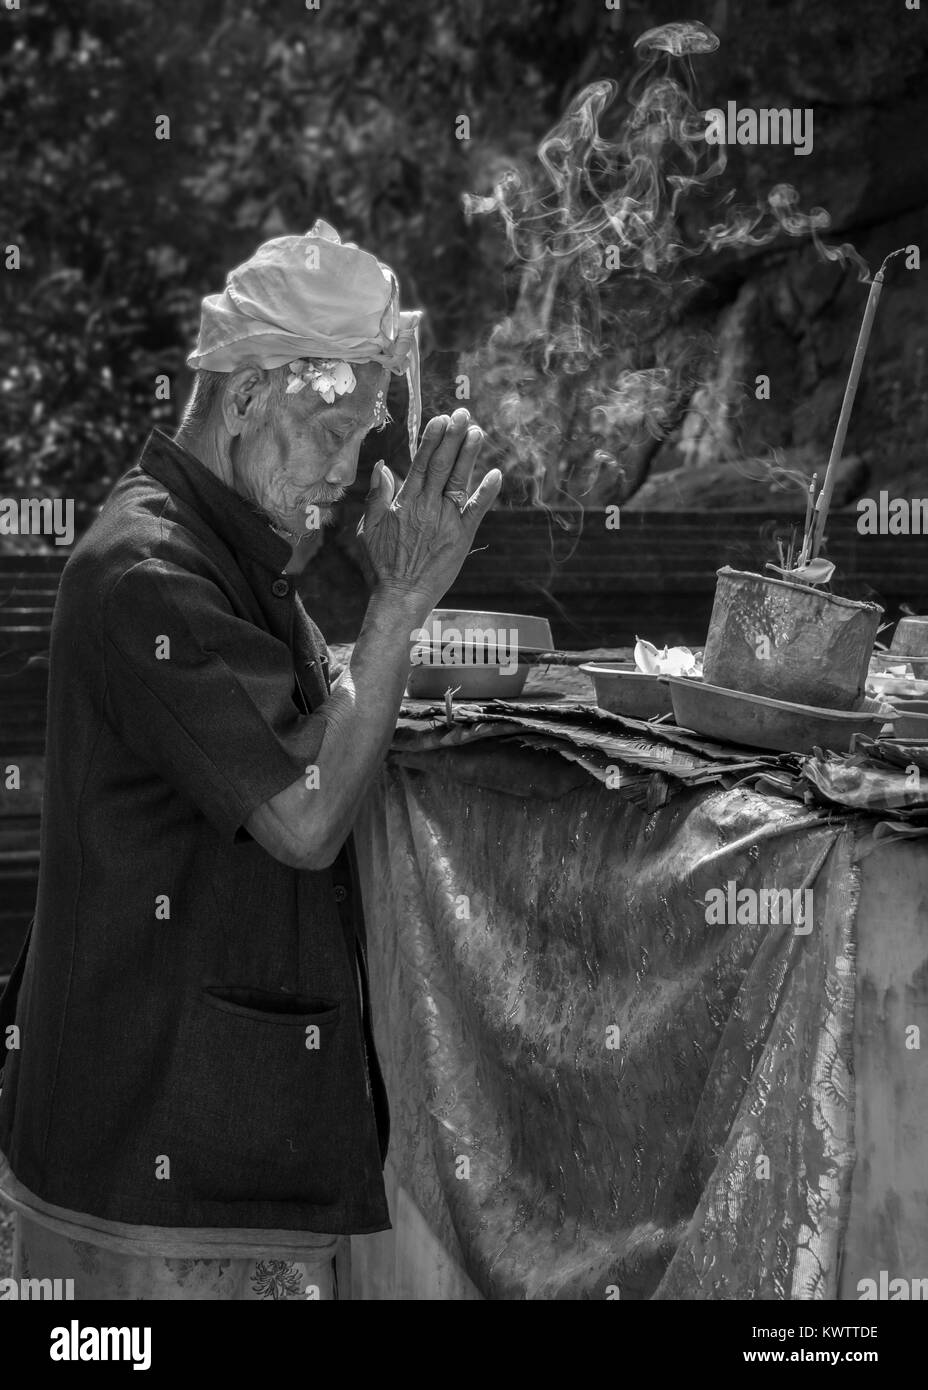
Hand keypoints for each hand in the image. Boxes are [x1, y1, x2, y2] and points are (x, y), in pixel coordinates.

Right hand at [357, 408, 500, 610]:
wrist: (402, 595)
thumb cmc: (383, 564)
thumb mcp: (370, 528)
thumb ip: (378, 497)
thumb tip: (382, 467)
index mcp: (406, 502)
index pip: (422, 462)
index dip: (433, 439)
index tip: (441, 419)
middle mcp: (427, 506)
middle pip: (443, 464)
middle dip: (453, 436)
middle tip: (463, 414)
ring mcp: (446, 521)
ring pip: (460, 481)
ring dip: (469, 455)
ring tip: (477, 432)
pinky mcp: (462, 537)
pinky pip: (477, 510)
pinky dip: (487, 492)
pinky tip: (495, 474)